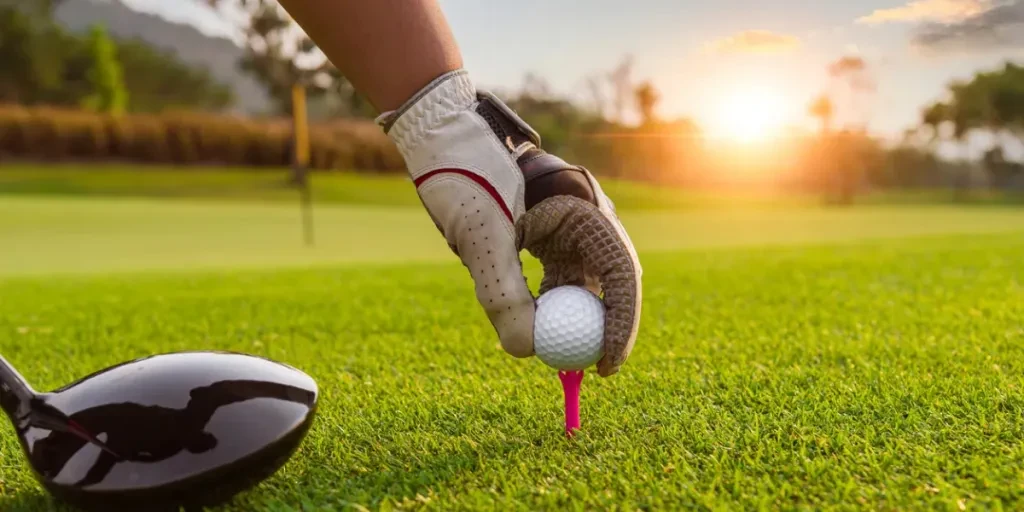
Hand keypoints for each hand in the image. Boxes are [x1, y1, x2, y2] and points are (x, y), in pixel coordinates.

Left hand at [377, 70, 641, 374]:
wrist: (439, 135)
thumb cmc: (463, 174)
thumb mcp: (481, 238)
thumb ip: (503, 295)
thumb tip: (525, 351)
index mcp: (586, 209)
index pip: (620, 276)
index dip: (620, 326)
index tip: (604, 366)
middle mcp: (586, 216)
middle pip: (609, 283)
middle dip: (601, 329)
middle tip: (586, 371)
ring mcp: (568, 224)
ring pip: (583, 282)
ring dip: (571, 317)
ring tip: (551, 351)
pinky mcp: (548, 231)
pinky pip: (559, 275)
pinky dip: (549, 303)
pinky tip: (528, 322)